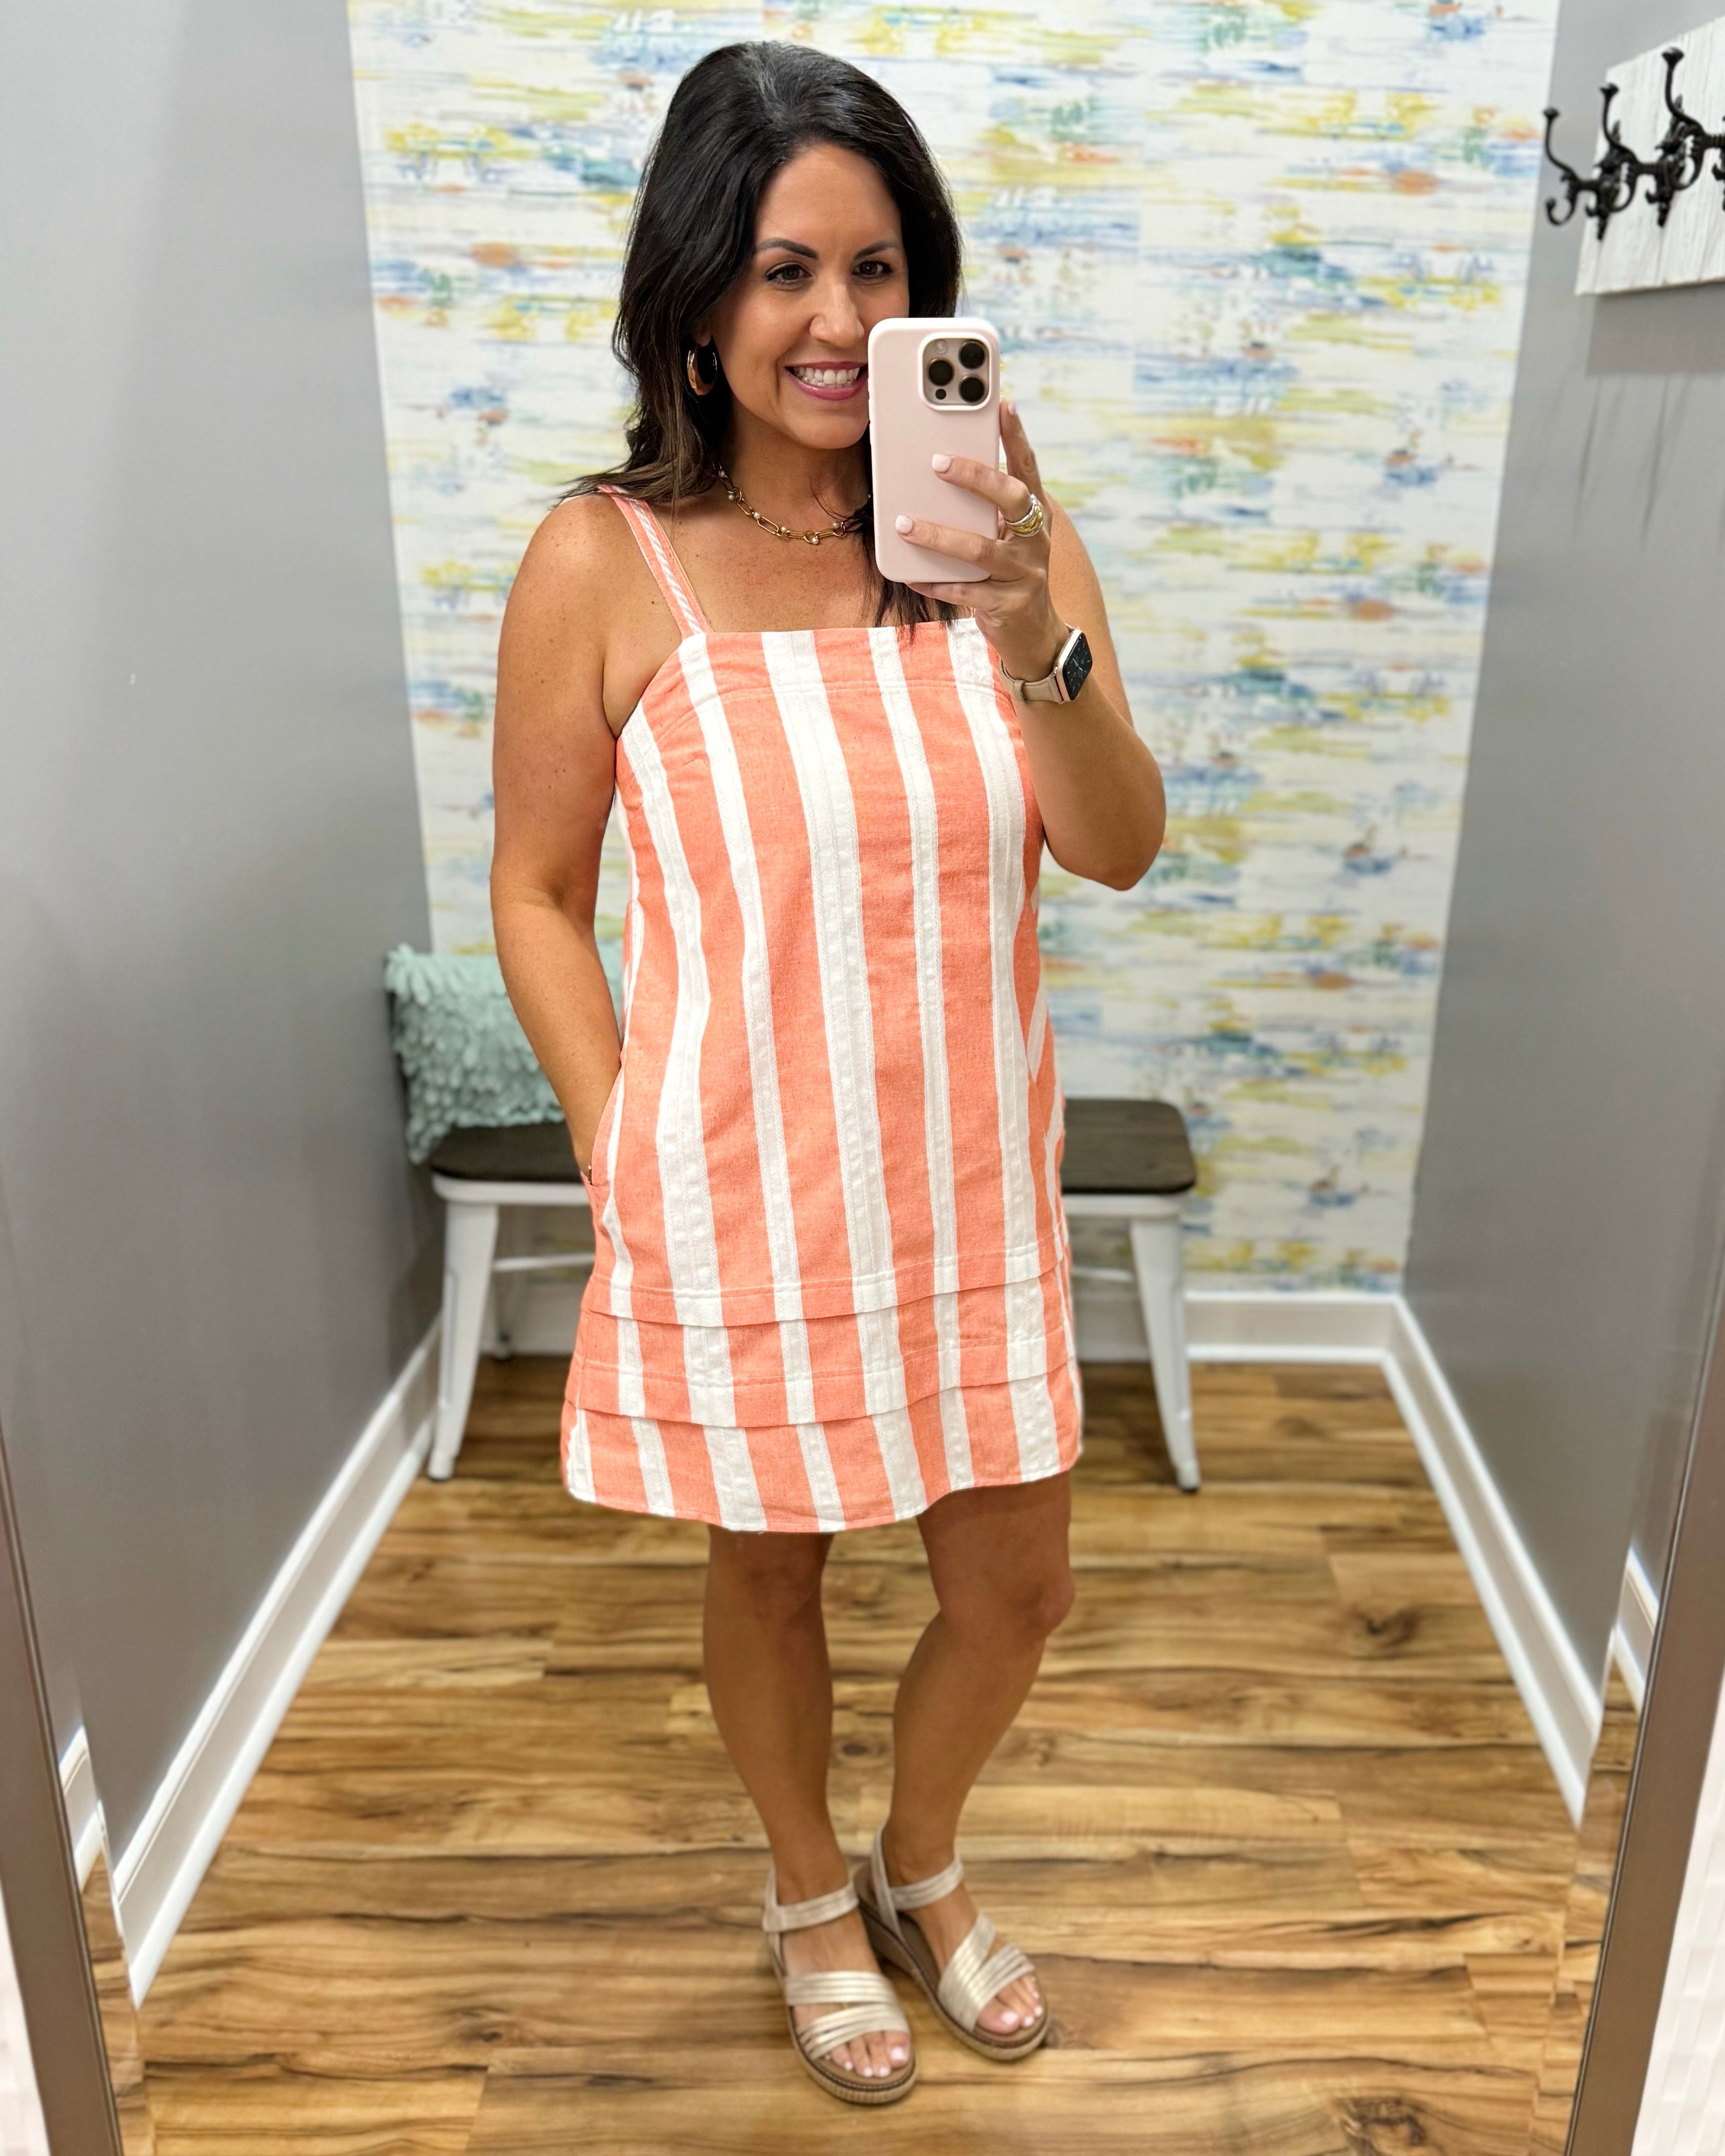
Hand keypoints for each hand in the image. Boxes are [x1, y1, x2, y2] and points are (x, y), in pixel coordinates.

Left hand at [897, 401, 1065, 684]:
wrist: (1035, 636)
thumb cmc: (1009, 576)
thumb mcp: (1005, 539)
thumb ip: (984, 513)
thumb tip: (935, 477)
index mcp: (1035, 517)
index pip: (1028, 468)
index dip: (1017, 437)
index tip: (1003, 404)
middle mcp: (1034, 541)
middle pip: (1011, 499)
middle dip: (975, 477)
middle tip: (937, 463)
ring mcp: (1024, 574)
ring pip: (980, 549)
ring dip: (939, 535)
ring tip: (903, 525)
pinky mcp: (1007, 605)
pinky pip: (965, 591)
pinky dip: (936, 582)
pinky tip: (912, 574)